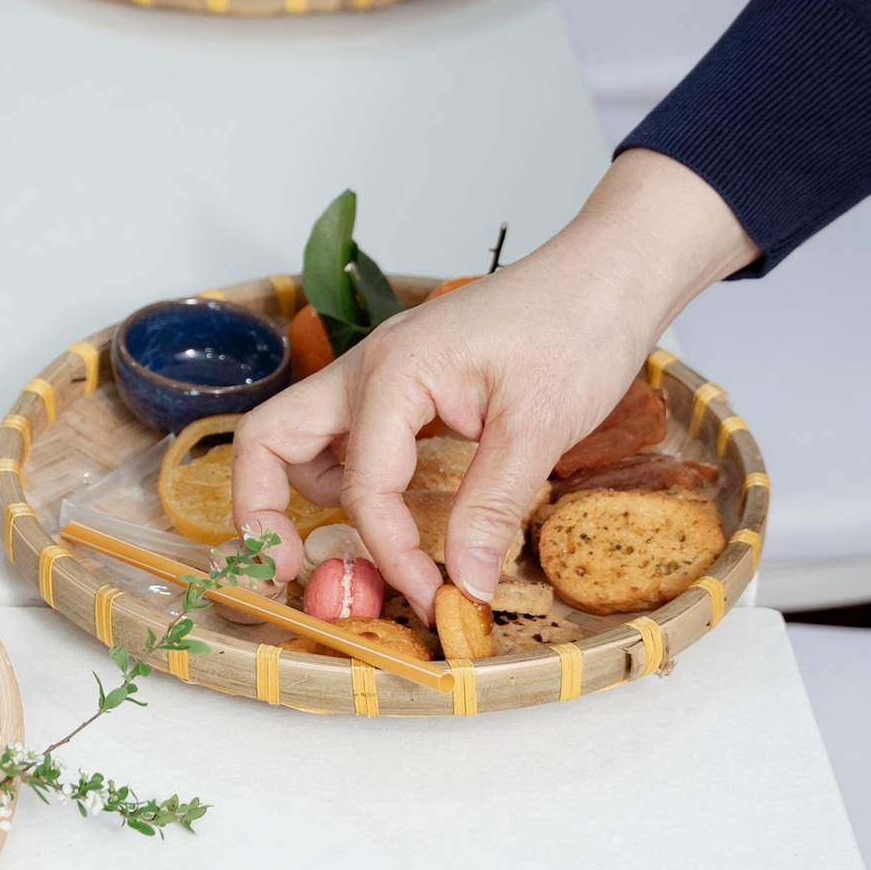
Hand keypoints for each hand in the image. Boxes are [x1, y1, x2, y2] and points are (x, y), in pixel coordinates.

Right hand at [229, 152, 756, 615]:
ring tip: (348, 543)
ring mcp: (378, 372)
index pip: (364, 486)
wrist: (609, 273)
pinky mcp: (402, 383)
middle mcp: (367, 369)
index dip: (390, 552)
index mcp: (393, 372)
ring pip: (297, 435)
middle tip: (286, 571)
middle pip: (269, 439)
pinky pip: (342, 432)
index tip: (431, 596)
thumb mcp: (540, 427)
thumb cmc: (578, 326)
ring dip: (302, 492)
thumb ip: (492, 508)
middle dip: (261, 511)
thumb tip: (464, 584)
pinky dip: (343, 475)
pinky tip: (385, 508)